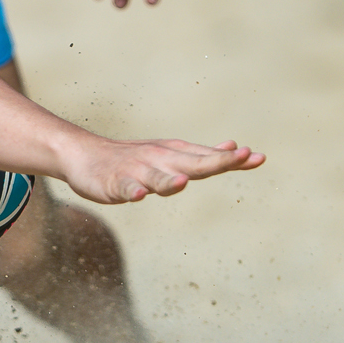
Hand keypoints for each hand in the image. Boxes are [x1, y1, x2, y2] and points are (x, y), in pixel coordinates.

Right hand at [60, 136, 263, 205]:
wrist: (85, 155)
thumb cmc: (135, 158)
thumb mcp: (172, 154)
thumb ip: (203, 155)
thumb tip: (235, 147)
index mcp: (176, 155)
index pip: (209, 157)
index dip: (233, 159)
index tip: (258, 157)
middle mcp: (160, 160)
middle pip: (191, 163)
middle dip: (215, 161)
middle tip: (239, 156)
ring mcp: (138, 171)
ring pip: (157, 177)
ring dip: (170, 179)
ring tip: (183, 182)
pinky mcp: (115, 182)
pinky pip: (125, 187)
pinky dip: (131, 190)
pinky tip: (137, 195)